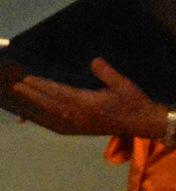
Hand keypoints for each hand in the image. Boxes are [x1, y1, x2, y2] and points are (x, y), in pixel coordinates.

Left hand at [9, 61, 165, 137]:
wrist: (143, 123)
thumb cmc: (135, 102)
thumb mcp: (124, 84)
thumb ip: (107, 73)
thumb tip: (94, 61)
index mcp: (89, 104)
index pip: (60, 93)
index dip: (43, 86)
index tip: (28, 79)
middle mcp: (79, 116)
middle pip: (51, 104)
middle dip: (34, 95)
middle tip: (18, 86)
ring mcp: (79, 124)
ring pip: (52, 115)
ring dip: (37, 105)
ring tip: (26, 97)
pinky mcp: (81, 129)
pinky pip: (57, 124)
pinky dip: (46, 118)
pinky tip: (41, 115)